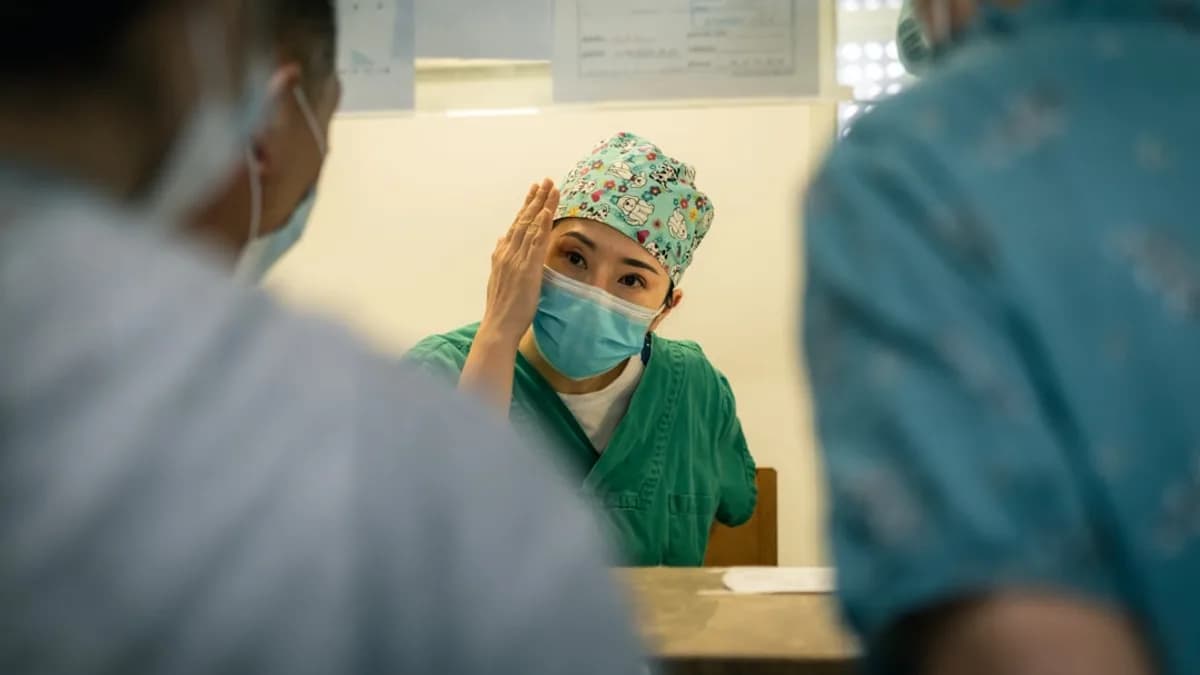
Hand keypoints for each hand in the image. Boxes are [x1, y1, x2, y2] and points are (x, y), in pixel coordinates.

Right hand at [479, 179, 559, 346]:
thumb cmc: (501, 307)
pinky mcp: (527, 270)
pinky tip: (546, 212)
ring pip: (531, 227)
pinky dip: (540, 226)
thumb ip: (499, 257)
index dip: (527, 206)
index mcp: (503, 254)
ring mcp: (517, 260)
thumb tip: (501, 240)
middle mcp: (508, 253)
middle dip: (536, 198)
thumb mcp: (498, 277)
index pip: (517, 224)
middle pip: (524, 220)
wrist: (498, 325)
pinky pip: (535, 244)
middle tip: (546, 180)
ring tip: (551, 188)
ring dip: (542, 205)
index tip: (535, 190)